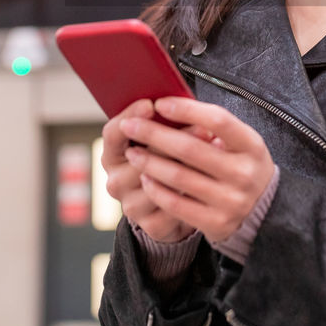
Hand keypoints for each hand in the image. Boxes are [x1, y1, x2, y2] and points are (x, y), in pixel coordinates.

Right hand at [100, 98, 213, 243]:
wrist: (174, 207)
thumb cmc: (167, 161)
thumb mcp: (159, 140)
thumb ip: (162, 123)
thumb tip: (180, 101)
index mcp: (112, 155)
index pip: (112, 133)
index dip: (129, 117)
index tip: (151, 105)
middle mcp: (115, 181)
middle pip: (141, 155)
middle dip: (173, 138)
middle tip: (202, 126)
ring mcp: (130, 205)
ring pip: (161, 180)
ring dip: (189, 163)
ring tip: (214, 148)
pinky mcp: (151, 225)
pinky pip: (174, 204)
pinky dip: (194, 188)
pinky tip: (212, 175)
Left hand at [120, 97, 275, 241]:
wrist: (264, 211)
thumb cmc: (242, 165)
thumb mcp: (240, 143)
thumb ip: (212, 126)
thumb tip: (167, 107)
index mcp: (252, 146)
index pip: (218, 120)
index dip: (186, 110)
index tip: (159, 103)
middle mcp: (244, 173)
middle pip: (191, 148)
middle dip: (154, 134)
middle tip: (130, 125)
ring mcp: (231, 201)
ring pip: (179, 177)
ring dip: (149, 162)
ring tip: (133, 152)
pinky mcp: (217, 223)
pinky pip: (177, 204)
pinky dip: (157, 189)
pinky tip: (145, 178)